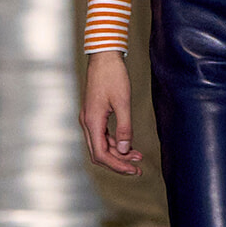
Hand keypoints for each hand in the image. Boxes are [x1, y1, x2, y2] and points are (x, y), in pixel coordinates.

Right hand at [80, 51, 142, 175]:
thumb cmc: (113, 76)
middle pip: (99, 153)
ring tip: (138, 157)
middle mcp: (87, 122)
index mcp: (92, 121)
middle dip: (118, 163)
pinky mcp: (94, 114)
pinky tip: (129, 144)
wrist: (104, 57)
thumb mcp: (123, 102)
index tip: (134, 170)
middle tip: (138, 168)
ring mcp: (89, 118)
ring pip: (101, 145)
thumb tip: (123, 149)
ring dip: (118, 153)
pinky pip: (103, 135)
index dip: (118, 165)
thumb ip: (124, 128)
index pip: (101, 154)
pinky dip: (115, 142)